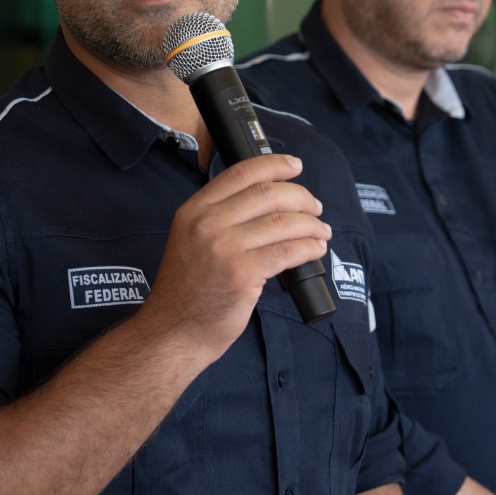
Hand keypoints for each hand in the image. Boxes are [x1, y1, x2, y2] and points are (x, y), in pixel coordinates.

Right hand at [139, 153, 330, 361]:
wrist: (174, 329)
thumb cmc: (188, 290)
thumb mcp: (191, 240)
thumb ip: (219, 218)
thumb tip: (269, 203)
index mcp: (193, 210)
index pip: (240, 174)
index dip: (274, 165)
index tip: (294, 166)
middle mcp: (206, 224)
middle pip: (267, 194)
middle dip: (300, 197)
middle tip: (314, 207)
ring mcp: (224, 248)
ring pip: (282, 222)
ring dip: (311, 224)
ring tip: (321, 231)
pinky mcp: (243, 274)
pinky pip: (288, 252)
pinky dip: (309, 247)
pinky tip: (316, 249)